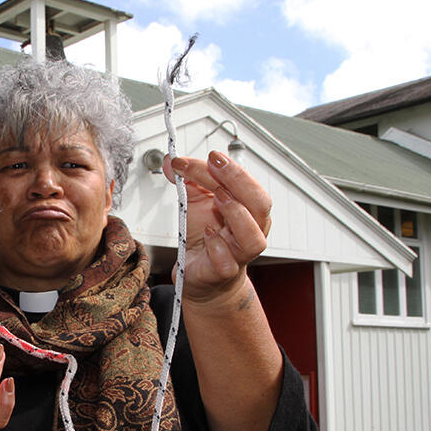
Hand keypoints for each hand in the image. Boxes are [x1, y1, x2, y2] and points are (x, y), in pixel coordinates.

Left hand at [163, 150, 271, 305]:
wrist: (201, 275)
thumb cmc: (206, 238)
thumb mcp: (195, 203)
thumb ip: (187, 180)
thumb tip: (170, 160)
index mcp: (248, 209)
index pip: (246, 183)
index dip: (228, 167)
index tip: (208, 155)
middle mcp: (250, 230)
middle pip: (259, 204)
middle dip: (237, 179)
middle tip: (213, 164)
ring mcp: (239, 254)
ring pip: (253, 237)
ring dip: (235, 213)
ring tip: (216, 198)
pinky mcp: (223, 272)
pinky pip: (227, 262)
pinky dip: (216, 245)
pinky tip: (206, 234)